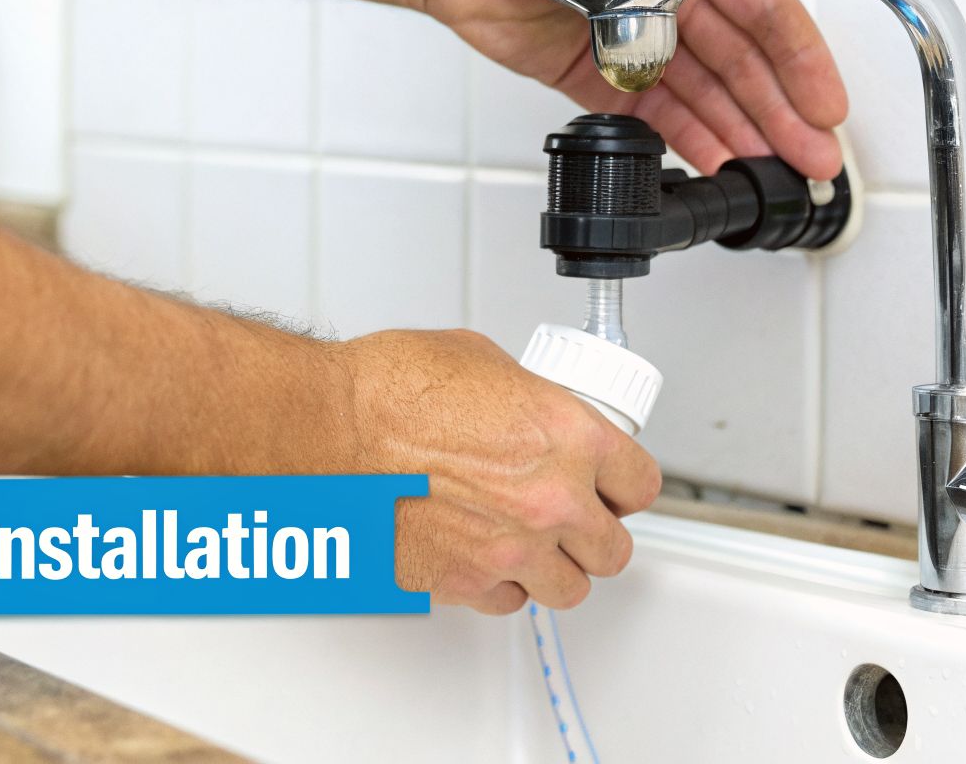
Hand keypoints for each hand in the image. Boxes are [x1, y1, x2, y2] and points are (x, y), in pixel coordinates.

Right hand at [332, 329, 660, 613]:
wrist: (325, 429)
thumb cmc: (387, 389)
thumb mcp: (483, 362)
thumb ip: (530, 399)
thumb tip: (536, 411)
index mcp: (569, 438)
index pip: (640, 484)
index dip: (626, 483)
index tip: (615, 485)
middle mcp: (550, 501)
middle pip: (614, 549)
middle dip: (597, 532)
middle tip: (578, 517)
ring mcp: (510, 550)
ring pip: (571, 589)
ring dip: (558, 567)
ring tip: (537, 544)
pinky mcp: (464, 584)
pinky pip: (509, 602)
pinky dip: (504, 585)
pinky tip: (489, 556)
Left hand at [420, 0, 847, 179]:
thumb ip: (643, 4)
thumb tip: (656, 61)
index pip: (765, 5)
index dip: (801, 60)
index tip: (825, 106)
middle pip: (743, 60)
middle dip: (780, 112)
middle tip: (810, 160)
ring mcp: (631, 32)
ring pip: (703, 92)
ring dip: (739, 133)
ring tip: (769, 176)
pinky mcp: (592, 70)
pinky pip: (650, 113)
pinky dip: (682, 140)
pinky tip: (711, 163)